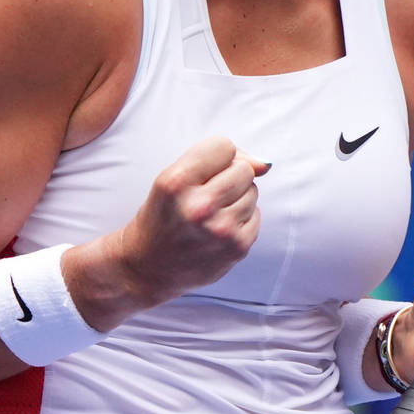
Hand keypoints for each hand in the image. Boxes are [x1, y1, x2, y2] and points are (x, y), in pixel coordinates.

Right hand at [65, 136, 269, 330]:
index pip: (223, 145)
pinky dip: (241, 218)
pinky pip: (256, 215)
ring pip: (252, 191)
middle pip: (243, 169)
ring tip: (210, 213)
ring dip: (237, 197)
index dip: (216, 156)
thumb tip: (264, 164)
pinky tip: (218, 228)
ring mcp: (220, 230)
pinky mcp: (237, 248)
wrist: (149, 267)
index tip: (203, 171)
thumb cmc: (162, 216)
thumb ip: (216, 160)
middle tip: (206, 194)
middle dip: (229, 176)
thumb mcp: (172, 179)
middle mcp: (199, 206)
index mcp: (176, 182)